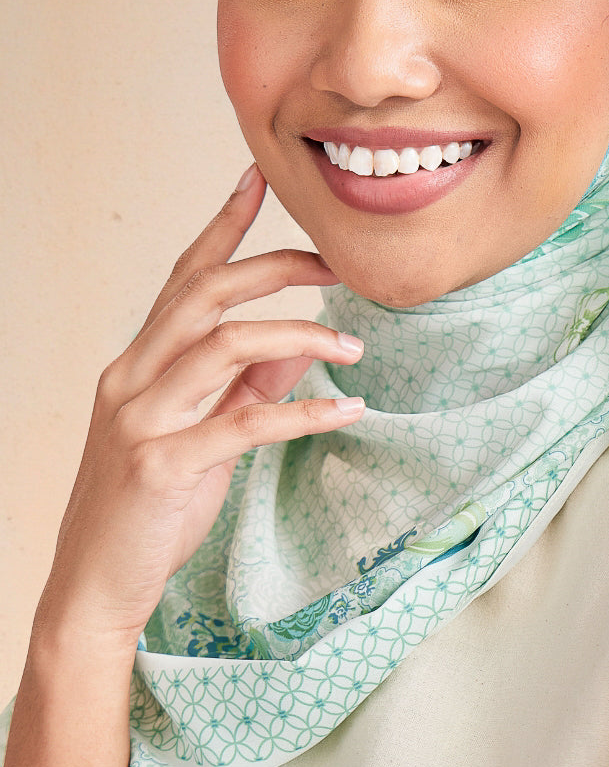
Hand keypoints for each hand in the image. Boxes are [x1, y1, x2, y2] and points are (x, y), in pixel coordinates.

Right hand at [36, 163, 365, 649]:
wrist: (95, 587)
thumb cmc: (149, 511)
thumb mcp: (202, 435)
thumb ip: (246, 386)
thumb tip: (302, 342)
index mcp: (137, 364)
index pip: (182, 277)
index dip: (222, 225)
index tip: (257, 179)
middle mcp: (130, 378)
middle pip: (204, 292)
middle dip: (277, 267)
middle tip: (341, 267)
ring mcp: (140, 419)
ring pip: (224, 345)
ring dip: (299, 335)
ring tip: (355, 348)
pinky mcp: (161, 465)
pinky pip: (244, 422)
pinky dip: (303, 411)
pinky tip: (346, 409)